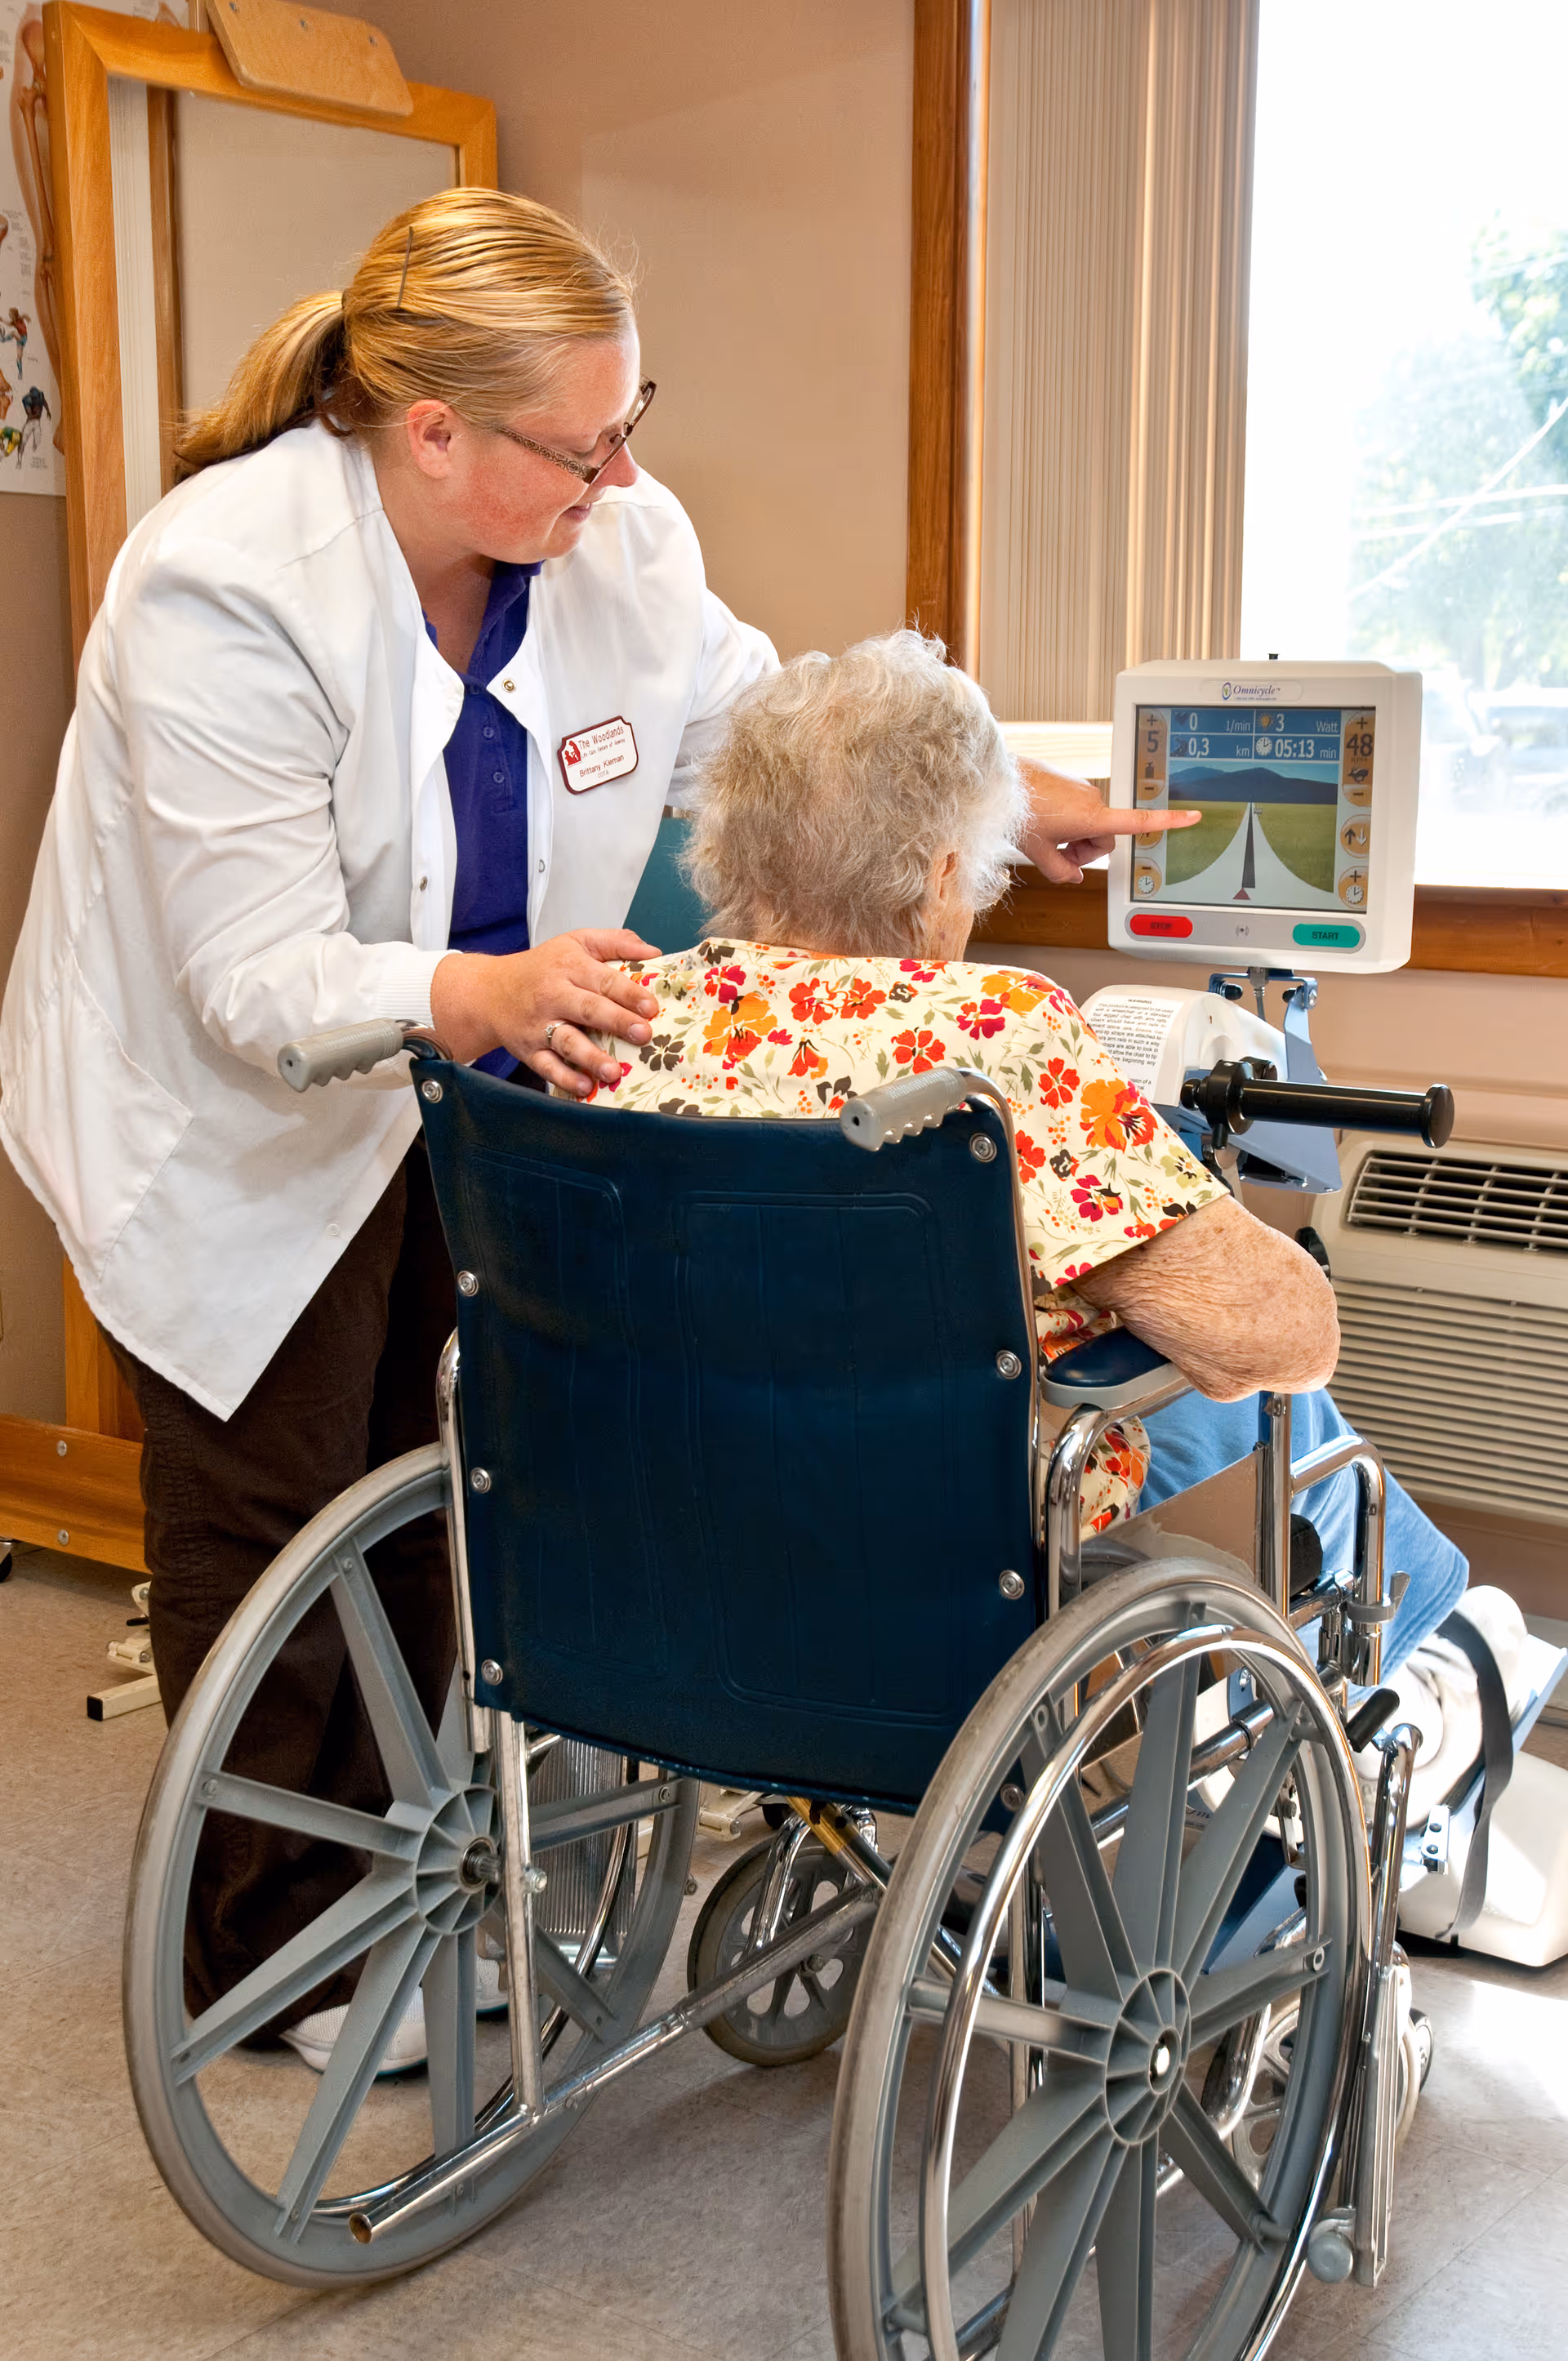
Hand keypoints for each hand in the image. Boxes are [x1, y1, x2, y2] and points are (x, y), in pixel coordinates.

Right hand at [431, 929, 661, 1095]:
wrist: (490, 991)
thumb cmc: (544, 966)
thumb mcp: (577, 942)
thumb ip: (616, 942)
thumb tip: (654, 953)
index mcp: (569, 966)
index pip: (603, 980)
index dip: (629, 993)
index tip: (651, 1007)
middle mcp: (553, 995)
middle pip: (588, 1009)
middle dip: (617, 1022)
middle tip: (643, 1034)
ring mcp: (539, 1025)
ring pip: (567, 1042)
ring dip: (591, 1057)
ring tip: (614, 1071)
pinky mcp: (528, 1050)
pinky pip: (546, 1067)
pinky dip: (565, 1078)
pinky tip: (585, 1087)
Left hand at [1018, 758, 1201, 884]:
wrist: (1000, 781)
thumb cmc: (1019, 812)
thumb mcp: (1038, 853)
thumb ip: (1061, 871)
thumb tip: (1073, 876)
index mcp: (1092, 816)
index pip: (1138, 822)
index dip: (1169, 821)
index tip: (1193, 816)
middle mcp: (1093, 800)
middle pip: (1104, 837)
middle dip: (1086, 850)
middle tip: (1058, 854)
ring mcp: (1083, 790)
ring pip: (1091, 824)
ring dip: (1075, 836)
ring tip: (1047, 836)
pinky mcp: (1072, 784)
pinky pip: (1079, 810)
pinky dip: (1067, 821)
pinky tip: (1045, 821)